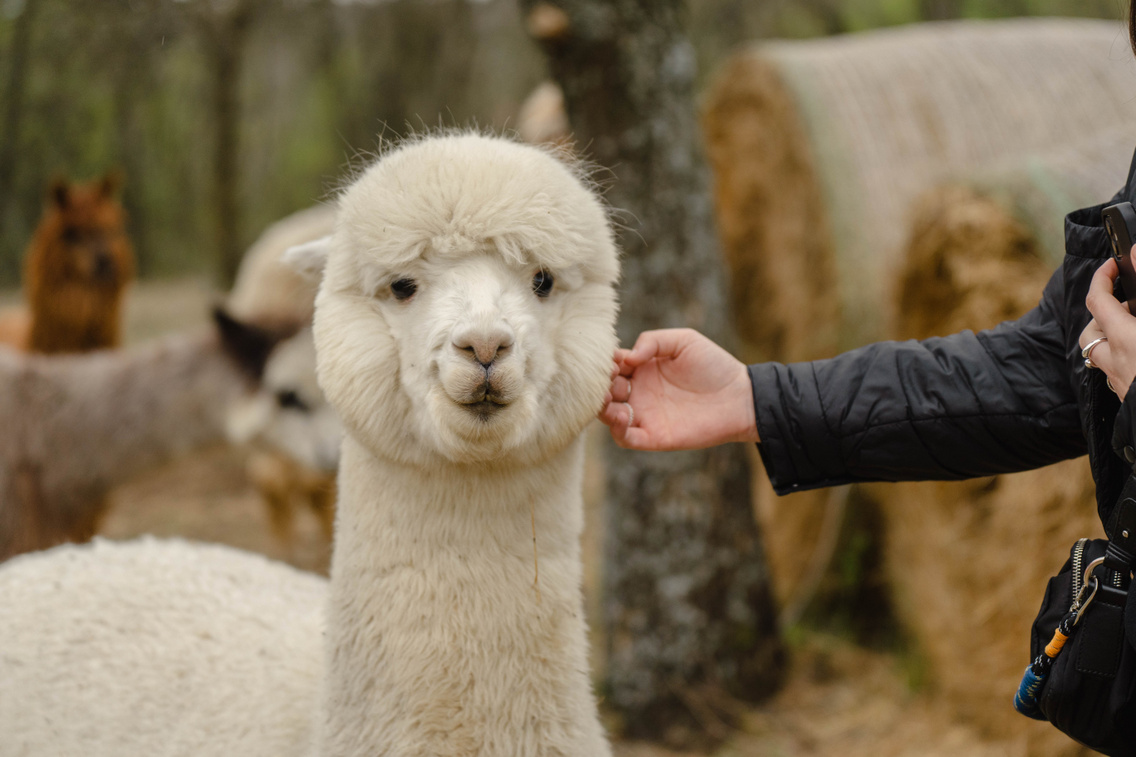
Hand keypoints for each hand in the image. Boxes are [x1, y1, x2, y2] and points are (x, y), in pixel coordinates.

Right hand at [598, 328, 757, 449]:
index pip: (612, 366)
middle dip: (599, 386)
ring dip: (602, 407)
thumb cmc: (714, 366)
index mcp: (642, 368)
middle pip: (605, 391)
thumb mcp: (684, 341)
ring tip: (611, 398)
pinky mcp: (654, 436)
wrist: (740, 397)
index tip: (611, 360)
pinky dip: (617, 430)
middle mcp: (639, 392)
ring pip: (609, 415)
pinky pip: (625, 438)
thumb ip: (653, 340)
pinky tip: (622, 415)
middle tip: (606, 381)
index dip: (605, 363)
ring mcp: (645, 415)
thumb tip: (627, 357)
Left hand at [1082, 257, 1135, 399]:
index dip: (1103, 276)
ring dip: (1111, 336)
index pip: (1098, 298)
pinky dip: (1123, 357)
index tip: (1115, 262)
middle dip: (1106, 311)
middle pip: (1092, 331)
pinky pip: (1115, 373)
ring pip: (1100, 354)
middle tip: (1131, 300)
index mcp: (1127, 339)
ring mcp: (1122, 384)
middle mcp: (1116, 362)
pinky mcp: (1131, 401)